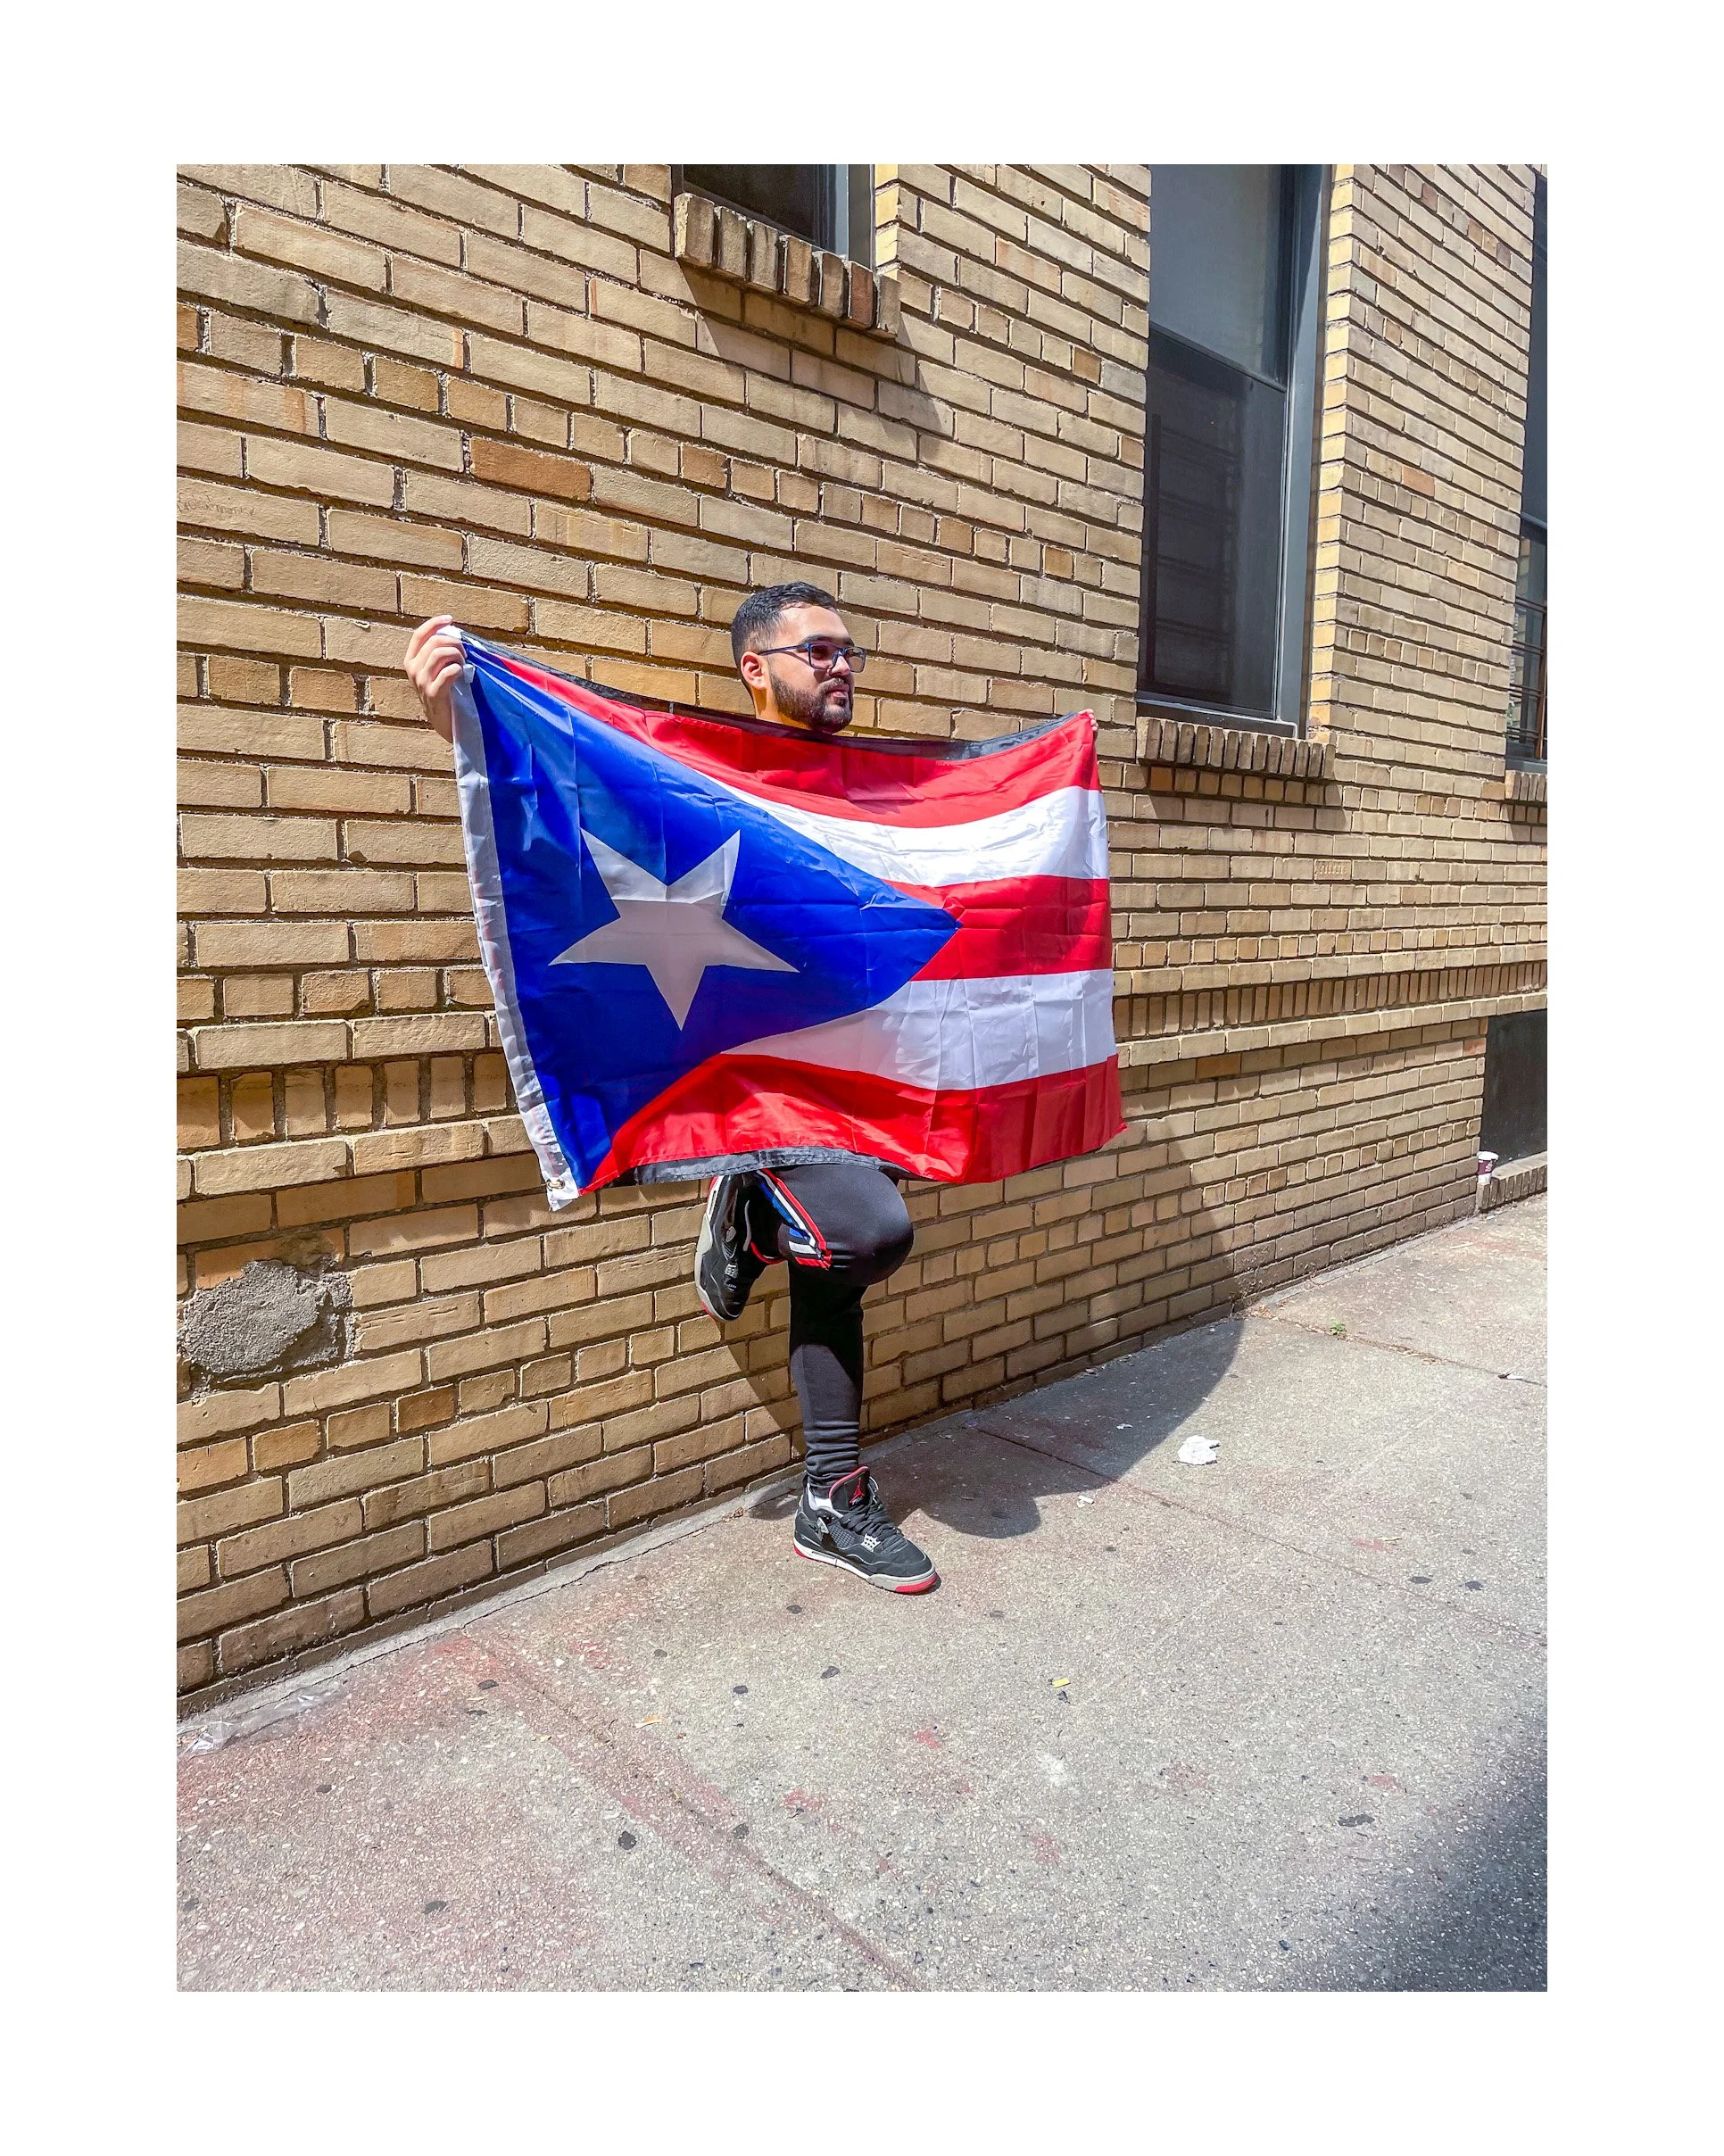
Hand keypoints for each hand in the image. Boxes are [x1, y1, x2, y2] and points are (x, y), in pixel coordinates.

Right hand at [403, 615, 464, 742]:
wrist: (447, 724)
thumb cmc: (447, 694)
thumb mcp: (437, 671)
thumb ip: (440, 654)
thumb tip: (454, 634)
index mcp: (411, 662)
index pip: (419, 635)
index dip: (433, 624)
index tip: (449, 619)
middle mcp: (413, 671)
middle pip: (433, 642)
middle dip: (453, 642)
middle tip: (465, 653)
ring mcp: (422, 683)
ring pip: (439, 653)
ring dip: (457, 654)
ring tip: (464, 663)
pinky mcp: (434, 695)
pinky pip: (446, 673)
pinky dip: (457, 669)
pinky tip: (462, 673)